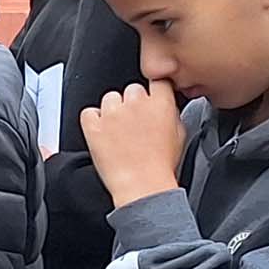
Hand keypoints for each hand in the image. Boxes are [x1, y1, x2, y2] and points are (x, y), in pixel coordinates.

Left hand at [81, 80, 186, 206]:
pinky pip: (88, 113)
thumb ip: (172, 114)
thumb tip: (165, 108)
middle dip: (132, 104)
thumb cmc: (162, 167)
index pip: (157, 81)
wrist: (142, 187)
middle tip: (134, 124)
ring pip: (110, 98)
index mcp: (160, 104)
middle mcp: (136, 103)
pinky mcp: (94, 126)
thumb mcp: (180, 135)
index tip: (151, 101)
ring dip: (112, 111)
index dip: (153, 92)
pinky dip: (92, 121)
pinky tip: (102, 134)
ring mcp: (113, 114)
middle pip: (132, 89)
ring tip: (118, 133)